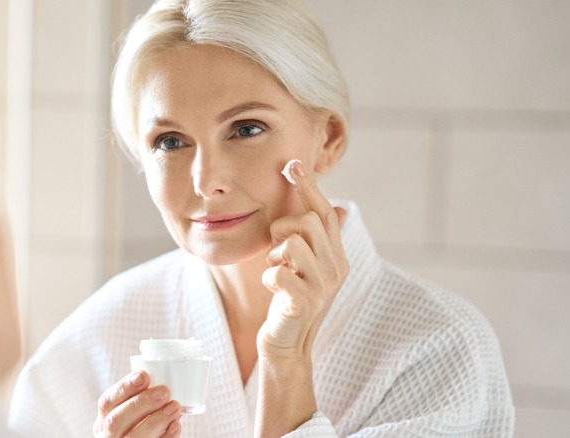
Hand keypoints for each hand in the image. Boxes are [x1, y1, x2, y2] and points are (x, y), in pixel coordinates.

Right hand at [94, 371, 182, 437]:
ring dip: (156, 420)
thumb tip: (166, 382)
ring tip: (175, 407)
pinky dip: (166, 437)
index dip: (124, 388)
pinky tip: (176, 425)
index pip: (107, 402)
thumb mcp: (130, 412)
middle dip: (141, 403)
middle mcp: (108, 435)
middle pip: (117, 420)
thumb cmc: (137, 424)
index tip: (143, 376)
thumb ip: (141, 399)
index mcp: (104, 419)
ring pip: (133, 437)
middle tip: (164, 391)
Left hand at [254, 161, 348, 435]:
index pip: (326, 213)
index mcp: (336, 256)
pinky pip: (280, 272)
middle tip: (278, 249)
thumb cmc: (291, 301)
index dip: (310, 188)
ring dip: (276, 253)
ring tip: (277, 270)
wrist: (286, 345)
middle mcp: (335, 268)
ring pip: (294, 242)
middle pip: (309, 221)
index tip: (292, 165)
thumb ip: (317, 240)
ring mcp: (322, 286)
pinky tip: (273, 288)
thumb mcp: (307, 267)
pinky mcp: (304, 302)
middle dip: (284, 227)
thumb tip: (341, 207)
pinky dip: (269, 276)